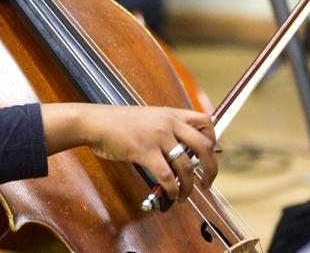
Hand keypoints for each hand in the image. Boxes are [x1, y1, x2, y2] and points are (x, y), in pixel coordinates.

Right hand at [42, 103, 216, 201]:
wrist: (96, 122)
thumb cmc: (119, 122)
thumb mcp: (149, 118)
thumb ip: (166, 128)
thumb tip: (182, 149)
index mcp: (171, 113)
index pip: (205, 121)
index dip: (213, 140)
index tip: (210, 155)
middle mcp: (169, 123)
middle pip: (205, 145)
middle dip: (211, 168)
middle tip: (207, 182)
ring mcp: (158, 136)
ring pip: (186, 165)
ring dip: (189, 186)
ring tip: (184, 195)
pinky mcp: (145, 151)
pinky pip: (167, 175)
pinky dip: (173, 189)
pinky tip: (171, 195)